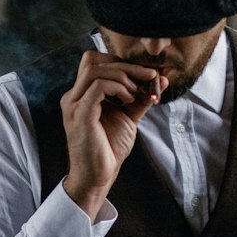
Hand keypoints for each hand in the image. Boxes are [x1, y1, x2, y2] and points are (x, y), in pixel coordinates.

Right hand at [60, 51, 165, 218]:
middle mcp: (73, 96)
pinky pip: (98, 86)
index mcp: (81, 94)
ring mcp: (74, 104)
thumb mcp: (128, 117)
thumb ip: (141, 97)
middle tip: (150, 76)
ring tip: (137, 92)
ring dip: (123, 76)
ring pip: (95, 69)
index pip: (96, 62)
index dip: (121, 62)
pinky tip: (128, 100)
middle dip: (126, 65)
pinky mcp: (80, 114)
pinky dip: (118, 87)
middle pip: (94, 60)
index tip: (146, 73)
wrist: (98, 176)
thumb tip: (162, 77)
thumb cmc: (108, 149)